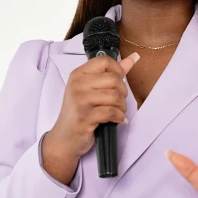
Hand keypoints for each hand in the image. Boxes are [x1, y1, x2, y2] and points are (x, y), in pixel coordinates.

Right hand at [41, 52, 138, 183]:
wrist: (64, 138)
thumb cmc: (79, 112)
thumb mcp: (91, 89)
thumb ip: (112, 73)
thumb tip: (133, 58)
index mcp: (78, 74)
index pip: (105, 61)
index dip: (117, 71)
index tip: (118, 83)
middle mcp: (77, 84)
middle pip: (114, 79)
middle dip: (123, 92)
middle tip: (119, 101)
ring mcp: (80, 100)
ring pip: (115, 96)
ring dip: (122, 107)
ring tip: (118, 112)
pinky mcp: (85, 116)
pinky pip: (112, 112)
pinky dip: (119, 117)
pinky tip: (117, 120)